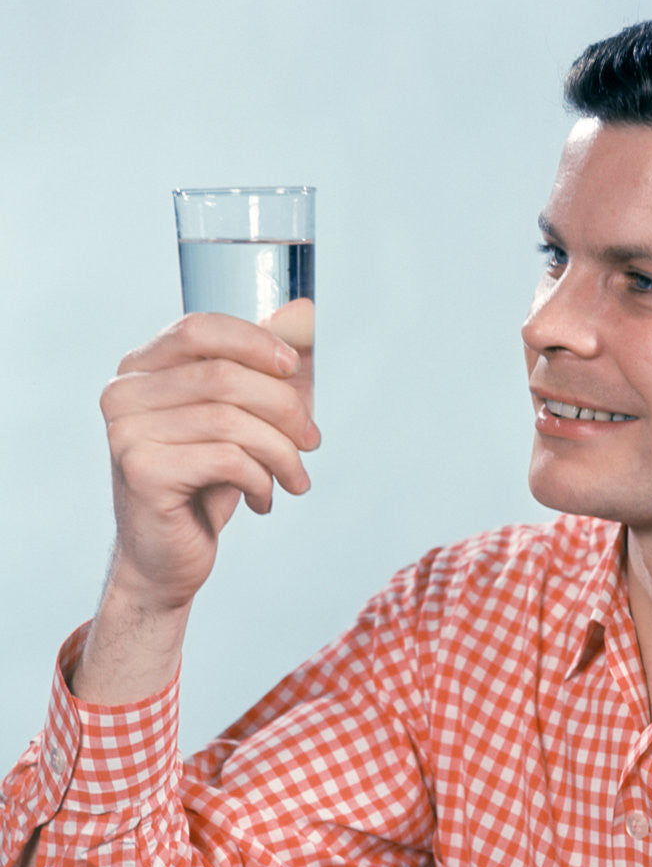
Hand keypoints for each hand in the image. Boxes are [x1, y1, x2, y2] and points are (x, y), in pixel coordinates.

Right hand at [77, 313, 320, 702]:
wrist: (169, 558)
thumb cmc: (207, 481)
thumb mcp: (240, 419)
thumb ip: (265, 367)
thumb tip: (303, 308)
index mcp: (142, 369)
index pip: (199, 328)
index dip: (254, 340)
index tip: (294, 367)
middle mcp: (123, 394)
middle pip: (224, 375)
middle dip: (284, 407)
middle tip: (313, 440)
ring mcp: (126, 432)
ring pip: (232, 420)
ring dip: (282, 452)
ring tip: (296, 479)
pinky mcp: (142, 471)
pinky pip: (228, 459)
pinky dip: (262, 480)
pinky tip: (265, 500)